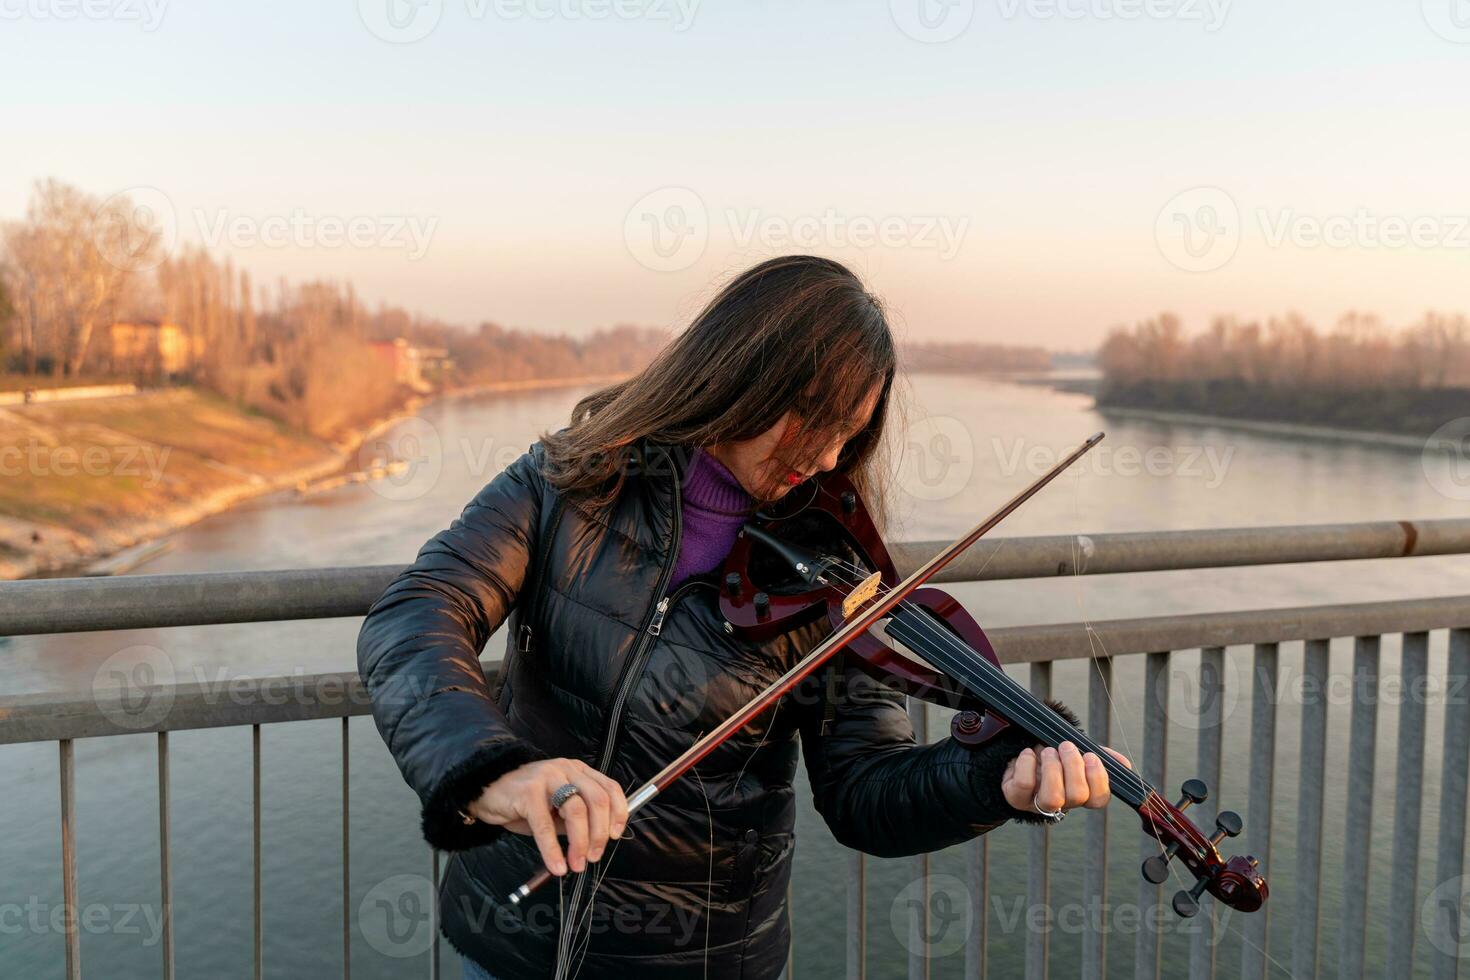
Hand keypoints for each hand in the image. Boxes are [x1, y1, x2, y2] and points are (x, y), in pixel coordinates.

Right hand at [465, 758, 628, 875]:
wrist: (486, 790)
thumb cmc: (524, 802)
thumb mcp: (556, 808)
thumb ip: (577, 819)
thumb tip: (597, 842)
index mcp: (578, 771)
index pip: (610, 789)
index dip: (618, 814)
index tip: (615, 836)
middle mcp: (566, 770)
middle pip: (597, 800)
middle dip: (599, 834)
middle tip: (593, 857)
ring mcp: (547, 778)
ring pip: (576, 811)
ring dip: (580, 843)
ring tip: (576, 864)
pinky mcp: (528, 792)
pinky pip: (545, 825)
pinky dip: (553, 850)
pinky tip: (557, 866)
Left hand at [1001, 741, 1131, 813]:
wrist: (1019, 758)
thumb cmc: (1053, 759)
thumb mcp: (1077, 755)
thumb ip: (1100, 757)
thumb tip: (1124, 764)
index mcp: (1080, 794)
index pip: (1099, 799)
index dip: (1097, 778)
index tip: (1090, 756)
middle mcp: (1062, 804)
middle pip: (1077, 796)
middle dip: (1073, 766)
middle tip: (1066, 746)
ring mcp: (1039, 804)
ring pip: (1053, 797)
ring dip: (1052, 768)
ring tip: (1048, 751)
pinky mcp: (1017, 798)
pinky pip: (1025, 785)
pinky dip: (1027, 763)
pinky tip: (1028, 753)